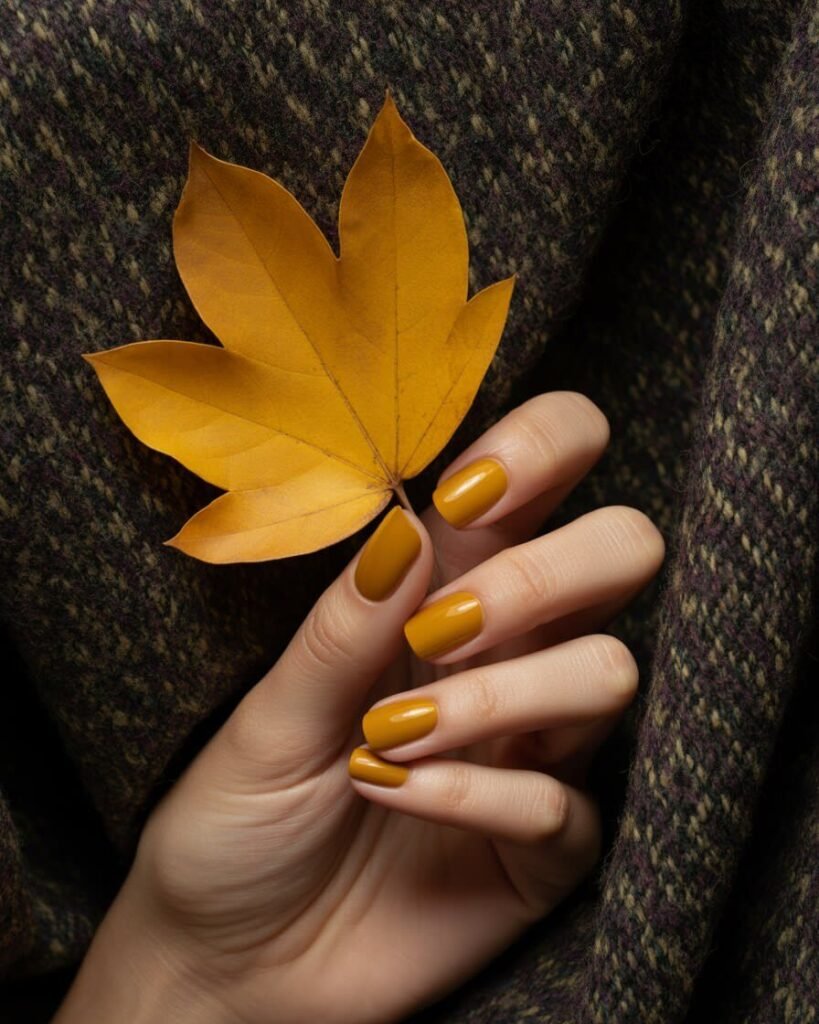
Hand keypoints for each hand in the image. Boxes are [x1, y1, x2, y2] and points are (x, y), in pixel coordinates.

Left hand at [55, 392, 663, 1023]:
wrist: (230, 960)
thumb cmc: (236, 817)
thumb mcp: (268, 713)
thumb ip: (343, 623)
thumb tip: (406, 523)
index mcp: (439, 588)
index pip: (542, 475)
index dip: (539, 450)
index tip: (464, 495)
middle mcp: (505, 653)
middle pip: (621, 551)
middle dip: (550, 572)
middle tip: (441, 626)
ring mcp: (534, 748)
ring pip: (609, 672)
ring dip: (503, 694)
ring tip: (394, 732)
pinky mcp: (546, 847)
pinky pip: (566, 805)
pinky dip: (479, 795)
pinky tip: (397, 797)